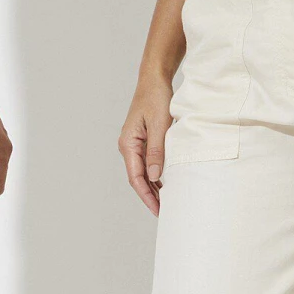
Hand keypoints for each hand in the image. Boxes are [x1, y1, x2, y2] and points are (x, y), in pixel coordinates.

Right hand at [118, 68, 173, 215]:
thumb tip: (155, 176)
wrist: (153, 80)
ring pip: (143, 173)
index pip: (136, 178)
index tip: (158, 210)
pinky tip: (165, 184)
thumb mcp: (159, 125)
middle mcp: (128, 146)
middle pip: (138, 179)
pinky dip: (156, 175)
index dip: (147, 196)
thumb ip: (156, 151)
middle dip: (150, 197)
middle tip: (164, 213)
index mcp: (128, 144)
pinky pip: (147, 163)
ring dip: (153, 188)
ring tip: (166, 203)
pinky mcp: (142, 141)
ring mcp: (134, 144)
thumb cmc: (155, 98)